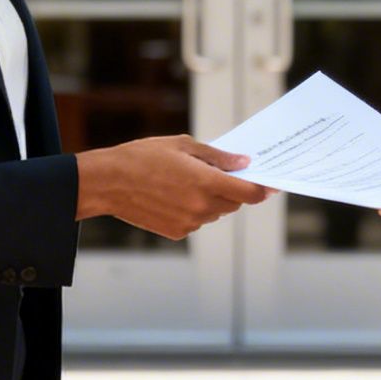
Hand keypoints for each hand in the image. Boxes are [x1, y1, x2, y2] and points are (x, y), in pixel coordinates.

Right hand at [75, 135, 272, 239]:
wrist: (108, 183)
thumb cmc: (143, 157)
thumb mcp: (183, 146)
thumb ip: (218, 157)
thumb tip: (243, 163)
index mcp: (206, 183)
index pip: (249, 193)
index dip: (263, 189)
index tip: (272, 185)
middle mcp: (201, 207)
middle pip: (234, 203)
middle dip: (233, 189)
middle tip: (220, 173)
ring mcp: (190, 223)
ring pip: (215, 212)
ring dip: (212, 199)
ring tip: (187, 181)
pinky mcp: (178, 233)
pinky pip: (197, 221)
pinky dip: (194, 209)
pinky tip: (174, 195)